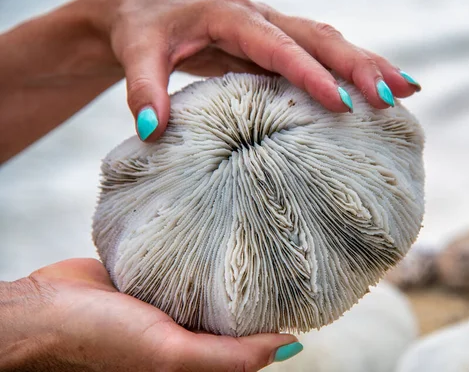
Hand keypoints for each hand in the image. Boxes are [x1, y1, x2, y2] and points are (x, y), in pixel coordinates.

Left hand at [0, 0, 420, 161]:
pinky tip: (379, 89)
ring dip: (368, 65)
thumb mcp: (137, 56)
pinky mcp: (277, 42)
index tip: (340, 102)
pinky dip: (353, 69)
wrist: (145, 11)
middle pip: (319, 37)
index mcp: (230, 16)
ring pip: (330, 42)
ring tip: (406, 92)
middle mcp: (260, 17)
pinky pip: (322, 53)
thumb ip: (143, 90)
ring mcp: (273, 27)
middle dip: (358, 66)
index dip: (309, 73)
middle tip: (394, 97)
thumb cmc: (143, 33)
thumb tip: (150, 130)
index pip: (276, 46)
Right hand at [0, 259, 299, 370]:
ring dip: (229, 266)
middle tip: (285, 255)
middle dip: (257, 288)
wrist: (45, 308)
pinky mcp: (155, 276)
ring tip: (260, 237)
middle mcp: (187, 331)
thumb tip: (286, 348)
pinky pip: (187, 262)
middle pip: (233, 311)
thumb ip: (227, 358)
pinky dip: (201, 250)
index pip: (248, 344)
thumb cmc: (101, 341)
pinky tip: (217, 230)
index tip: (301, 294)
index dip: (275, 323)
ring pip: (212, 283)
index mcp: (195, 358)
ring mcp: (171, 301)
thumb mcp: (170, 356)